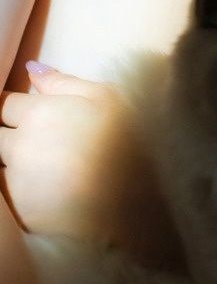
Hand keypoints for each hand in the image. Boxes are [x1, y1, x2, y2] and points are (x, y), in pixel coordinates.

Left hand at [0, 63, 148, 243]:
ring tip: (47, 166)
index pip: (4, 105)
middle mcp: (20, 147)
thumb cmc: (127, 142)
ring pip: (0, 166)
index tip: (25, 112)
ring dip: (14, 163)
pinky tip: (48, 189)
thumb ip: (63, 82)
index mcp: (39, 114)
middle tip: (40, 140)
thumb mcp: (106, 98)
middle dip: (10, 134)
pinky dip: (21, 190)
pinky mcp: (22, 214)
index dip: (14, 106)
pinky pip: (9, 196)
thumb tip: (32, 70)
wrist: (137, 201)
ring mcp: (17, 183)